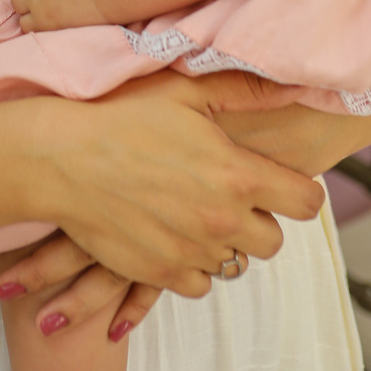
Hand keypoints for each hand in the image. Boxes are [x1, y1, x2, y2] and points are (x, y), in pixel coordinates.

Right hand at [22, 69, 322, 299]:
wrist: (62, 159)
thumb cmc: (121, 118)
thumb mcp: (184, 92)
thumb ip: (244, 90)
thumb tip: (292, 86)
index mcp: (238, 174)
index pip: (307, 203)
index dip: (297, 192)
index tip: (278, 183)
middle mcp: (223, 220)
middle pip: (274, 241)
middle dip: (258, 219)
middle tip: (226, 194)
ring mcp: (193, 251)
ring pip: (235, 263)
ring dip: (223, 242)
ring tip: (193, 211)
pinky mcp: (162, 273)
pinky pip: (200, 283)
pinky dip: (191, 264)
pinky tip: (171, 234)